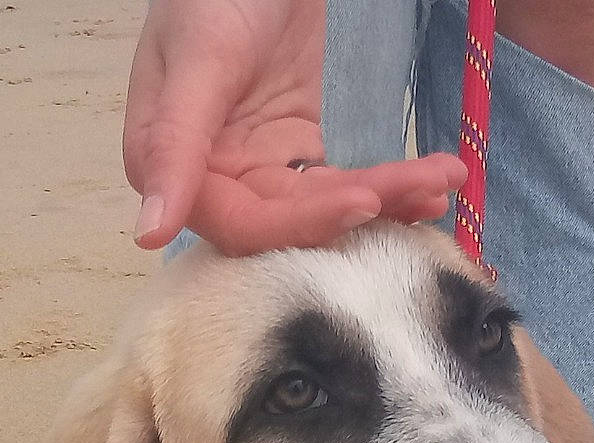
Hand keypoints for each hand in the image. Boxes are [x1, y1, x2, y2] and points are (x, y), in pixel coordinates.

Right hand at [123, 0, 466, 254]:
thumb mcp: (197, 58)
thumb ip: (174, 144)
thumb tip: (149, 232)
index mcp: (172, 166)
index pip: (240, 225)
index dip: (301, 225)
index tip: (361, 203)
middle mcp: (214, 178)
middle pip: (292, 222)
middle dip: (362, 207)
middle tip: (426, 188)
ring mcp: (260, 165)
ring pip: (325, 204)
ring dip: (388, 197)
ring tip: (443, 180)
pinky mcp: (298, 149)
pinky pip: (341, 181)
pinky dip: (386, 183)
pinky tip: (430, 182)